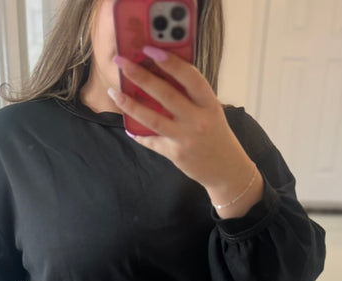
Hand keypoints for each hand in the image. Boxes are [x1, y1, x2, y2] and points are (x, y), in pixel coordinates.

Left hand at [108, 46, 263, 216]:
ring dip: (131, 105)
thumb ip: (192, 96)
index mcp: (209, 103)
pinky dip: (139, 134)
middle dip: (141, 77)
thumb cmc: (216, 135)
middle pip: (166, 94)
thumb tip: (162, 76)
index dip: (170, 62)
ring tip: (115, 93)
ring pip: (153, 119)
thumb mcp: (211, 111)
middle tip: (122, 63)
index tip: (150, 49)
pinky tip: (128, 128)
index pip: (190, 77)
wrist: (226, 169)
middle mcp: (198, 120)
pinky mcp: (176, 154)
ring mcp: (186, 138)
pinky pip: (152, 141)